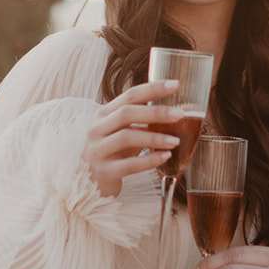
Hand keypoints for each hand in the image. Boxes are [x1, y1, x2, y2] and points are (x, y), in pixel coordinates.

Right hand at [84, 80, 181, 197]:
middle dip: (156, 112)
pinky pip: (129, 165)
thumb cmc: (112, 153)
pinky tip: (165, 157)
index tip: (175, 85)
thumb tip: (175, 110)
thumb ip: (141, 120)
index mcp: (103, 114)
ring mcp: (98, 150)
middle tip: (179, 114)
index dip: (153, 88)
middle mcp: (97, 129)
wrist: (89, 182)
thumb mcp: (123, 132)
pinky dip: (149, 160)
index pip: (130, 96)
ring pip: (127, 137)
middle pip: (127, 113)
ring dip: (154, 137)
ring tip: (175, 141)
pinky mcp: (104, 172)